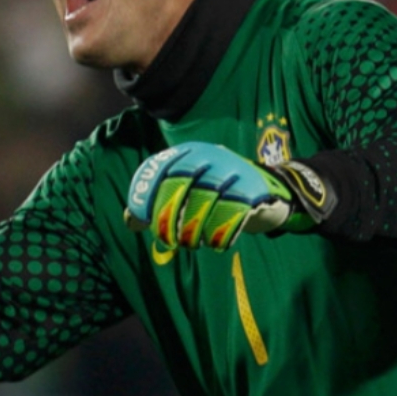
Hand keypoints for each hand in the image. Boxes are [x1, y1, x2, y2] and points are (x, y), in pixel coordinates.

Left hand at [125, 142, 312, 253]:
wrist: (266, 191)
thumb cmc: (215, 194)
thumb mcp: (187, 190)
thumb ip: (158, 200)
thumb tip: (130, 220)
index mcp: (190, 152)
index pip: (158, 170)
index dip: (145, 195)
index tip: (141, 220)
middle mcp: (210, 156)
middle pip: (177, 186)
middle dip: (167, 217)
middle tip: (167, 239)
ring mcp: (233, 171)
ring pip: (202, 204)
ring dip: (193, 231)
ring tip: (191, 242)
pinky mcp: (253, 191)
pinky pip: (230, 217)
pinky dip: (220, 236)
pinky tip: (216, 243)